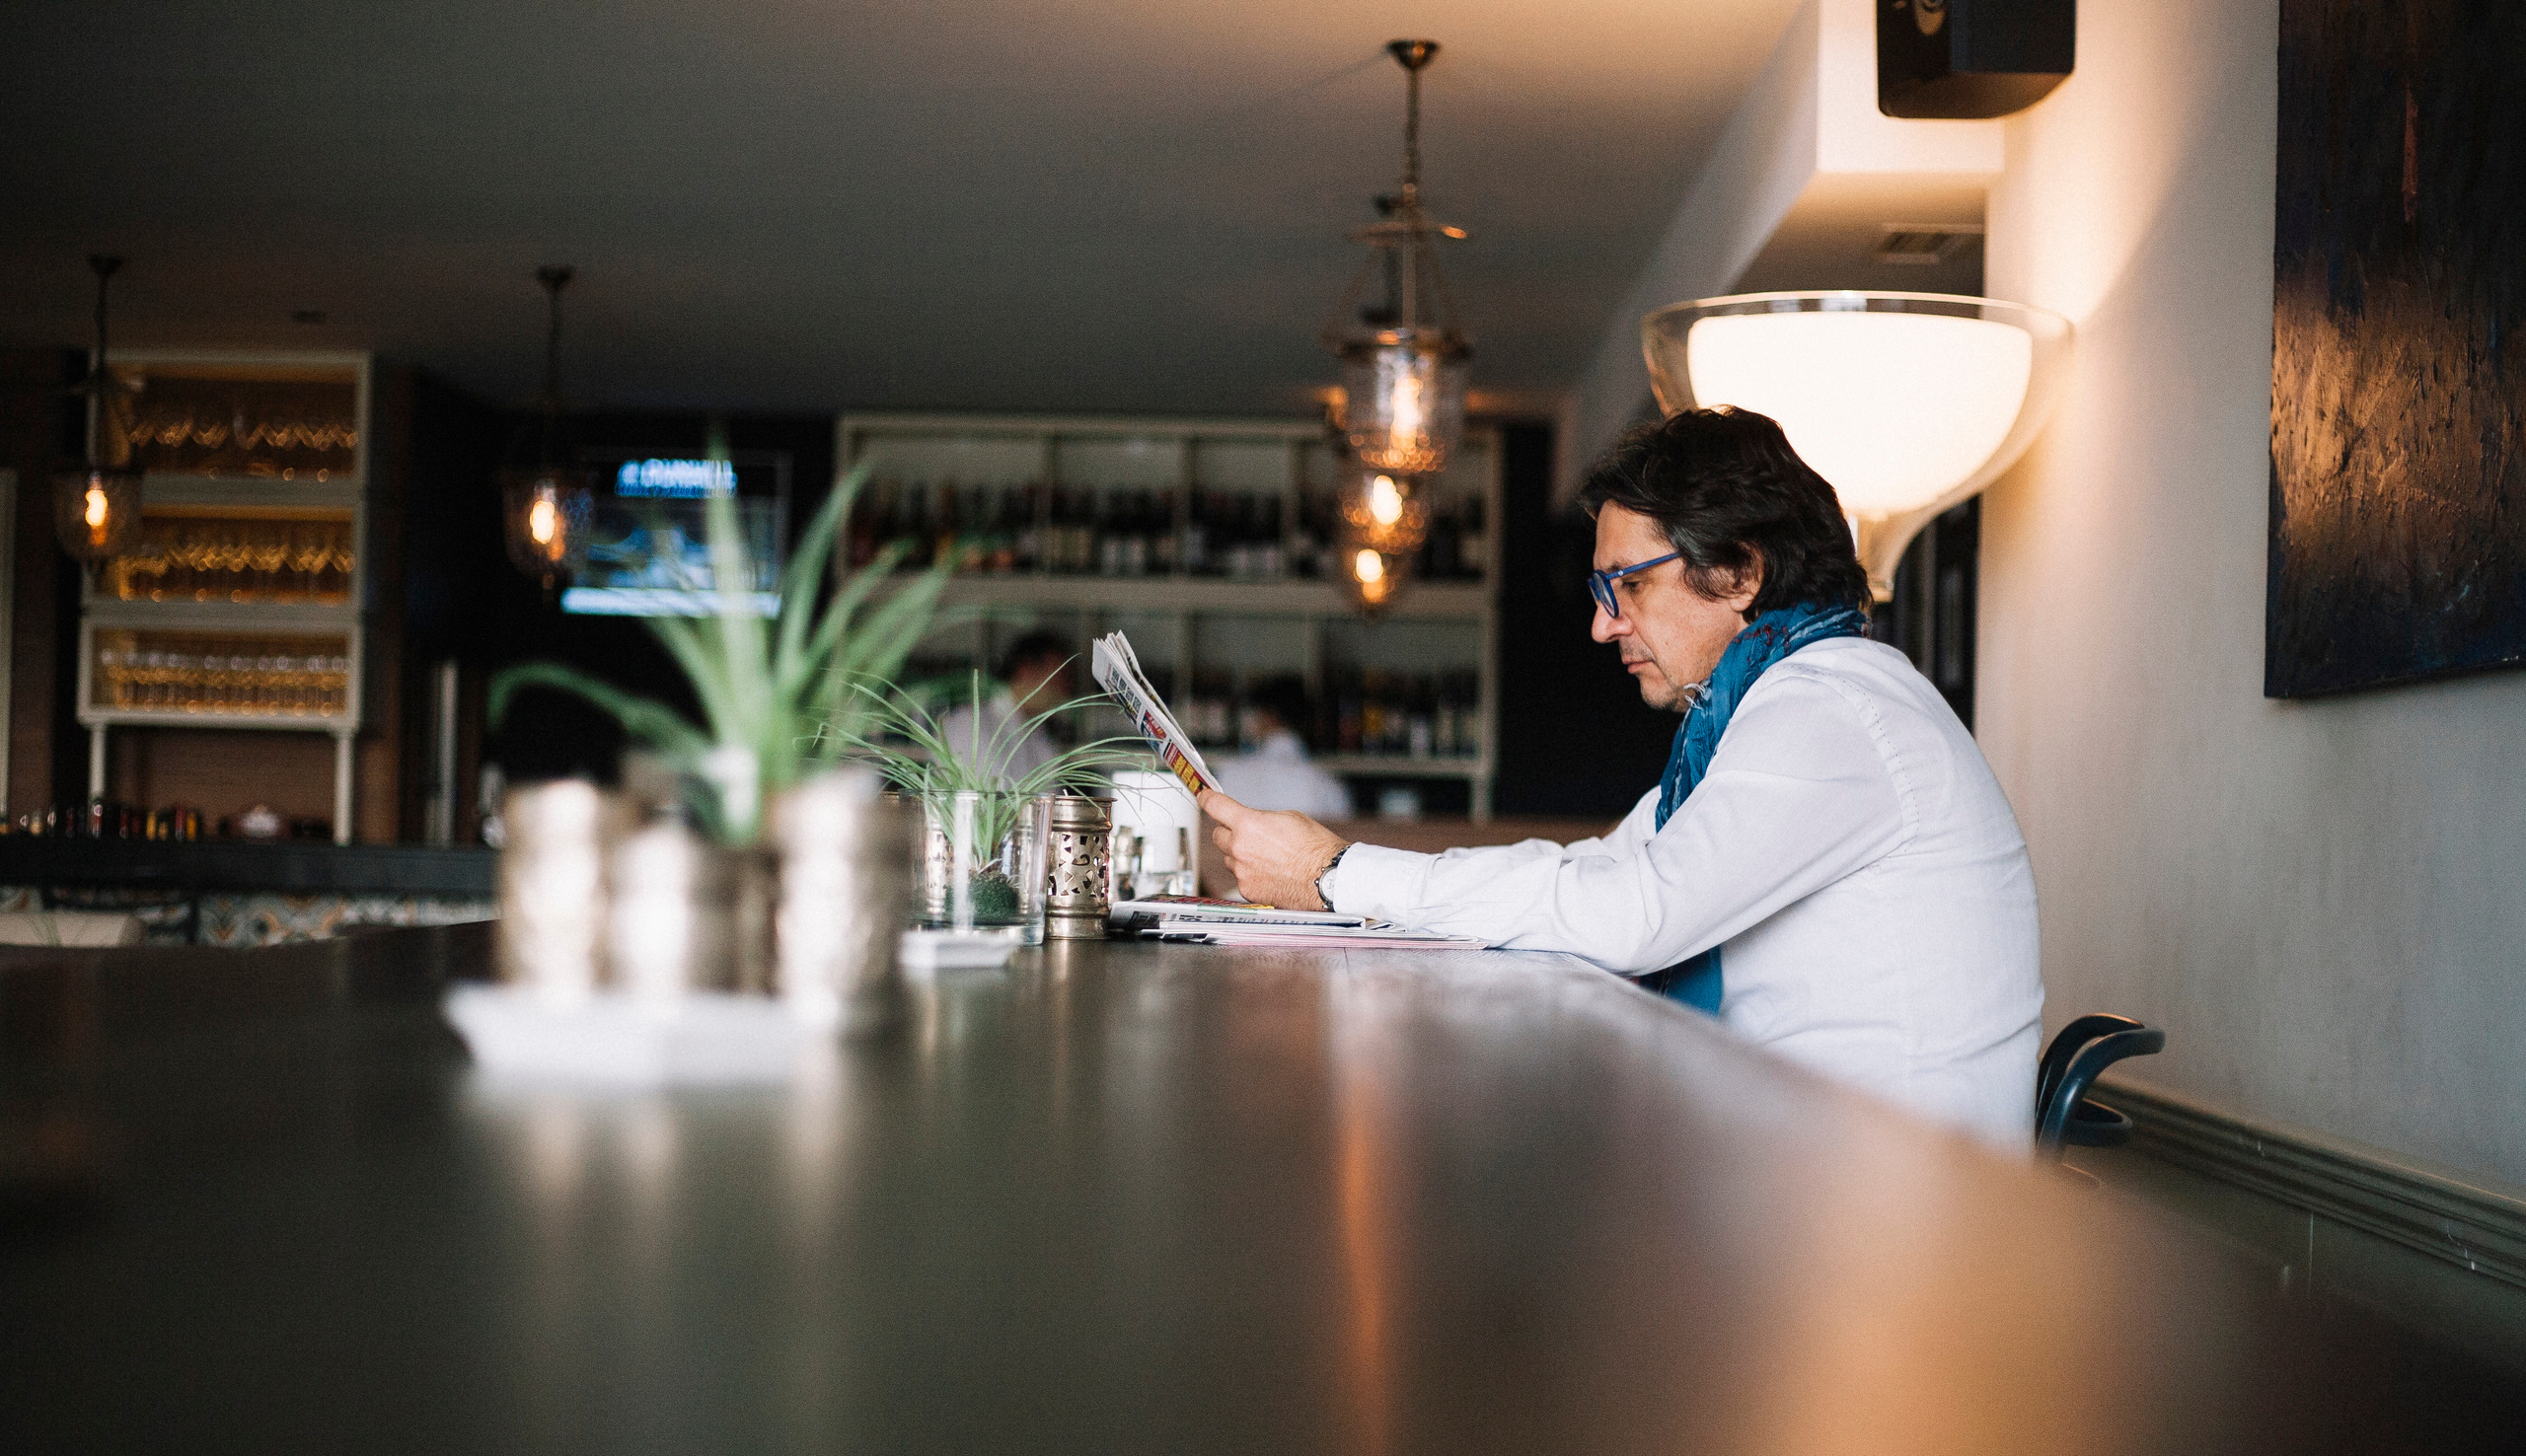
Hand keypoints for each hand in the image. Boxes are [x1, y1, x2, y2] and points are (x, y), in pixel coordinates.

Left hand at [1200, 790, 1346, 909]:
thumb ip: (1261, 819)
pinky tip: (1270, 872)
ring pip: (1229, 859)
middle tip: (1244, 832)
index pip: (1216, 806)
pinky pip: (1241, 877)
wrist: (1328, 878)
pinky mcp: (1248, 890)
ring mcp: (1242, 872)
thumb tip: (1252, 823)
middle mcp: (1240, 849)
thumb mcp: (1289, 818)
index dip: (1208, 799)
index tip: (1204, 797)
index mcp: (1248, 825)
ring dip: (1239, 854)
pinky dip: (1250, 873)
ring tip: (1266, 856)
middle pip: (1218, 835)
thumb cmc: (1315, 848)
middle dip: (1228, 831)